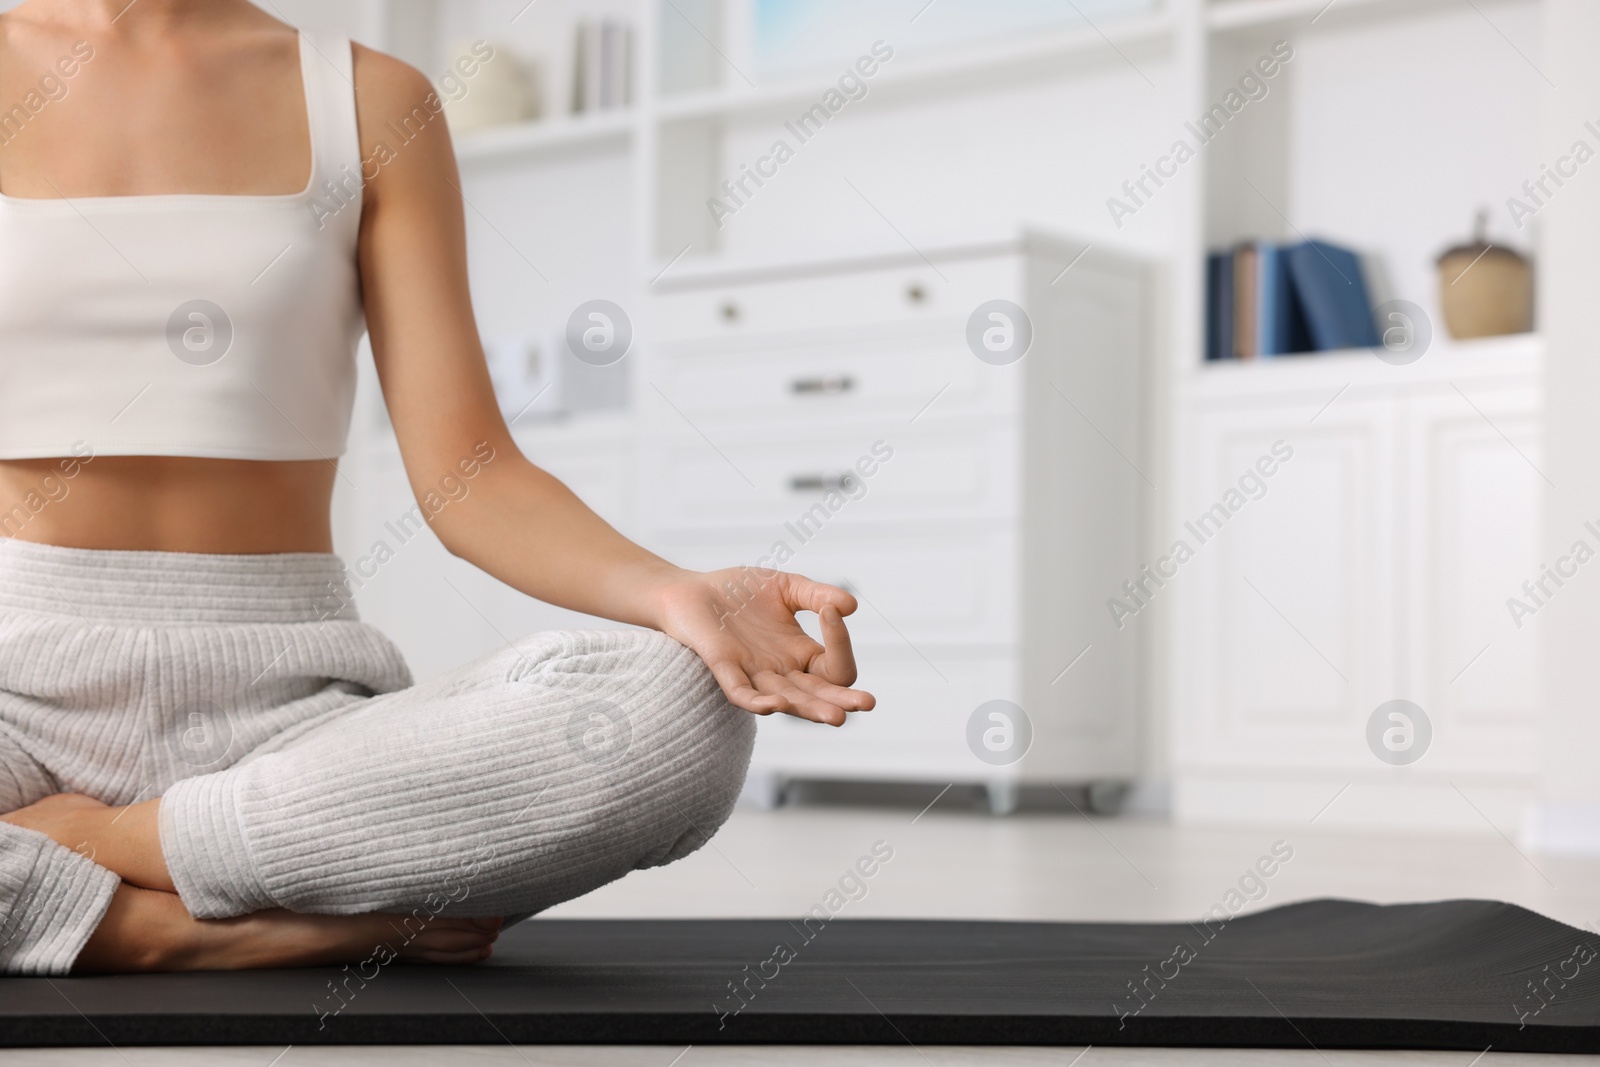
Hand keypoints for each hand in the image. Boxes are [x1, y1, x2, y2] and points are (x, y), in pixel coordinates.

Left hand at [649, 568, 875, 725]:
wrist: (690, 590)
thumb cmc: (738, 591)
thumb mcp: (787, 586)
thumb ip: (817, 596)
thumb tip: (850, 606)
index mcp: (800, 654)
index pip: (834, 665)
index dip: (840, 643)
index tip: (833, 612)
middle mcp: (781, 671)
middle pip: (817, 694)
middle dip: (841, 700)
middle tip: (865, 703)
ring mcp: (753, 673)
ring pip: (787, 699)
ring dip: (810, 708)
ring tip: (835, 716)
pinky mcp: (724, 668)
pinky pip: (741, 693)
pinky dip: (758, 702)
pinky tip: (776, 705)